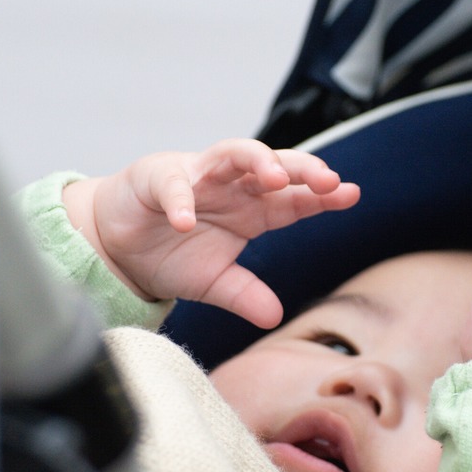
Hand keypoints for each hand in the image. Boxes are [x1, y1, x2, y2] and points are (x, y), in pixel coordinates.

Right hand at [63, 138, 359, 327]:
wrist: (119, 246)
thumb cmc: (174, 254)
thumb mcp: (214, 283)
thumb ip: (244, 295)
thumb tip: (274, 317)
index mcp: (254, 209)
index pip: (295, 198)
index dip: (323, 195)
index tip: (352, 194)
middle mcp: (232, 185)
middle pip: (274, 165)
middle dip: (301, 169)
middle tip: (327, 179)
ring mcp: (198, 176)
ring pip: (233, 153)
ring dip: (256, 161)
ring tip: (275, 178)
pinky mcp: (158, 178)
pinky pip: (173, 184)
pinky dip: (179, 201)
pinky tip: (186, 222)